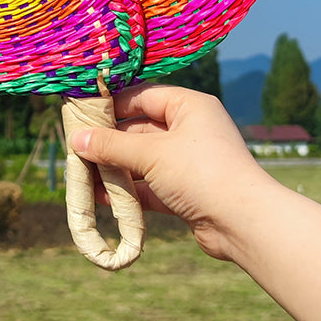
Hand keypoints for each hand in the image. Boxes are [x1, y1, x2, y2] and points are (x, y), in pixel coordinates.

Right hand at [70, 83, 274, 260]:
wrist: (244, 223)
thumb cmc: (200, 172)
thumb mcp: (151, 154)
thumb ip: (112, 146)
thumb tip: (76, 140)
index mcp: (189, 106)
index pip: (143, 96)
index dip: (113, 104)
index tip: (83, 113)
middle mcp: (190, 129)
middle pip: (140, 129)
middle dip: (110, 141)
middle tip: (77, 148)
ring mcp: (189, 161)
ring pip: (144, 159)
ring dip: (116, 167)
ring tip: (83, 173)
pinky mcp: (186, 190)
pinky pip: (151, 185)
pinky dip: (130, 190)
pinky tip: (103, 196)